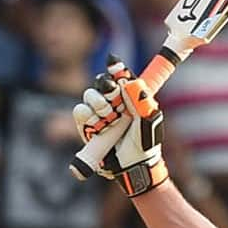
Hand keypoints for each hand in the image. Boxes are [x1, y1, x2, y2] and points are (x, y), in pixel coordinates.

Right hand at [72, 57, 167, 197]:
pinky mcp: (86, 125)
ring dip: (99, 106)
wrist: (132, 165)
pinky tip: (99, 129)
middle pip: (101, 81)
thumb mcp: (148, 119)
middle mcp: (113, 102)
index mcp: (130, 97)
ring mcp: (98, 113)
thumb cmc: (145, 143)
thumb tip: (128, 81)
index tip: (113, 62)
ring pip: (89, 95)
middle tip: (114, 95)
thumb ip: (140, 99)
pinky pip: (79, 111)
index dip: (115, 67)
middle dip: (106, 86)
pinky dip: (88, 118)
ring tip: (111, 121)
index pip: (120, 75)